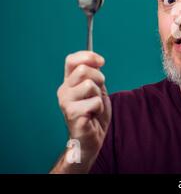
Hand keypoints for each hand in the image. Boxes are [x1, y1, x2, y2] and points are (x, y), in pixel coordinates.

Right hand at [55, 51, 110, 170]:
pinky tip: (93, 115)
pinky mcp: (72, 115)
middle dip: (98, 78)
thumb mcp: (97, 88)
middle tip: (98, 91)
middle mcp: (64, 91)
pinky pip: (94, 103)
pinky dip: (99, 108)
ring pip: (89, 85)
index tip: (101, 62)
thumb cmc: (94, 112)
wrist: (92, 137)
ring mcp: (66, 103)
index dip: (88, 56)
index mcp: (68, 82)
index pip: (72, 60)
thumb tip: (97, 60)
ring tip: (95, 106)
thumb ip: (94, 74)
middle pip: (83, 70)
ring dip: (99, 96)